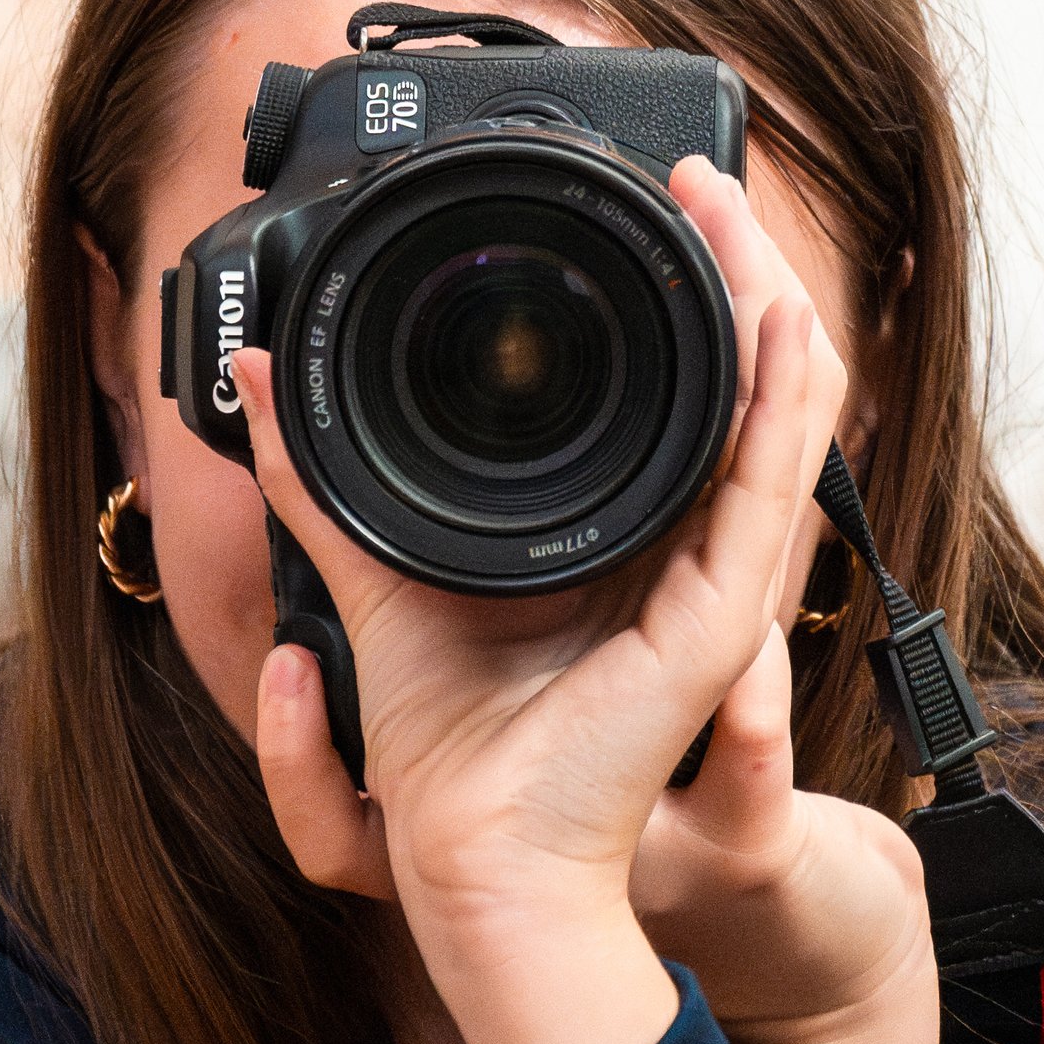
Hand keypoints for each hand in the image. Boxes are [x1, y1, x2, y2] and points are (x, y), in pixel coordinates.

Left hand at [242, 162, 935, 1043]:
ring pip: (774, 412)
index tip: (658, 210)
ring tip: (738, 211)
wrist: (475, 863)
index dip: (692, 301)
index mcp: (628, 546)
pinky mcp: (721, 618)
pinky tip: (780, 317)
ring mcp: (716, 584)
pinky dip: (781, 394)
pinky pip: (772, 484)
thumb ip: (322, 480)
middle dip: (737, 271)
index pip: (692, 401)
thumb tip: (262, 382)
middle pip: (746, 386)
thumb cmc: (448, 759)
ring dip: (766, 300)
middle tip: (710, 181)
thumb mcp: (375, 575)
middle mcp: (686, 556)